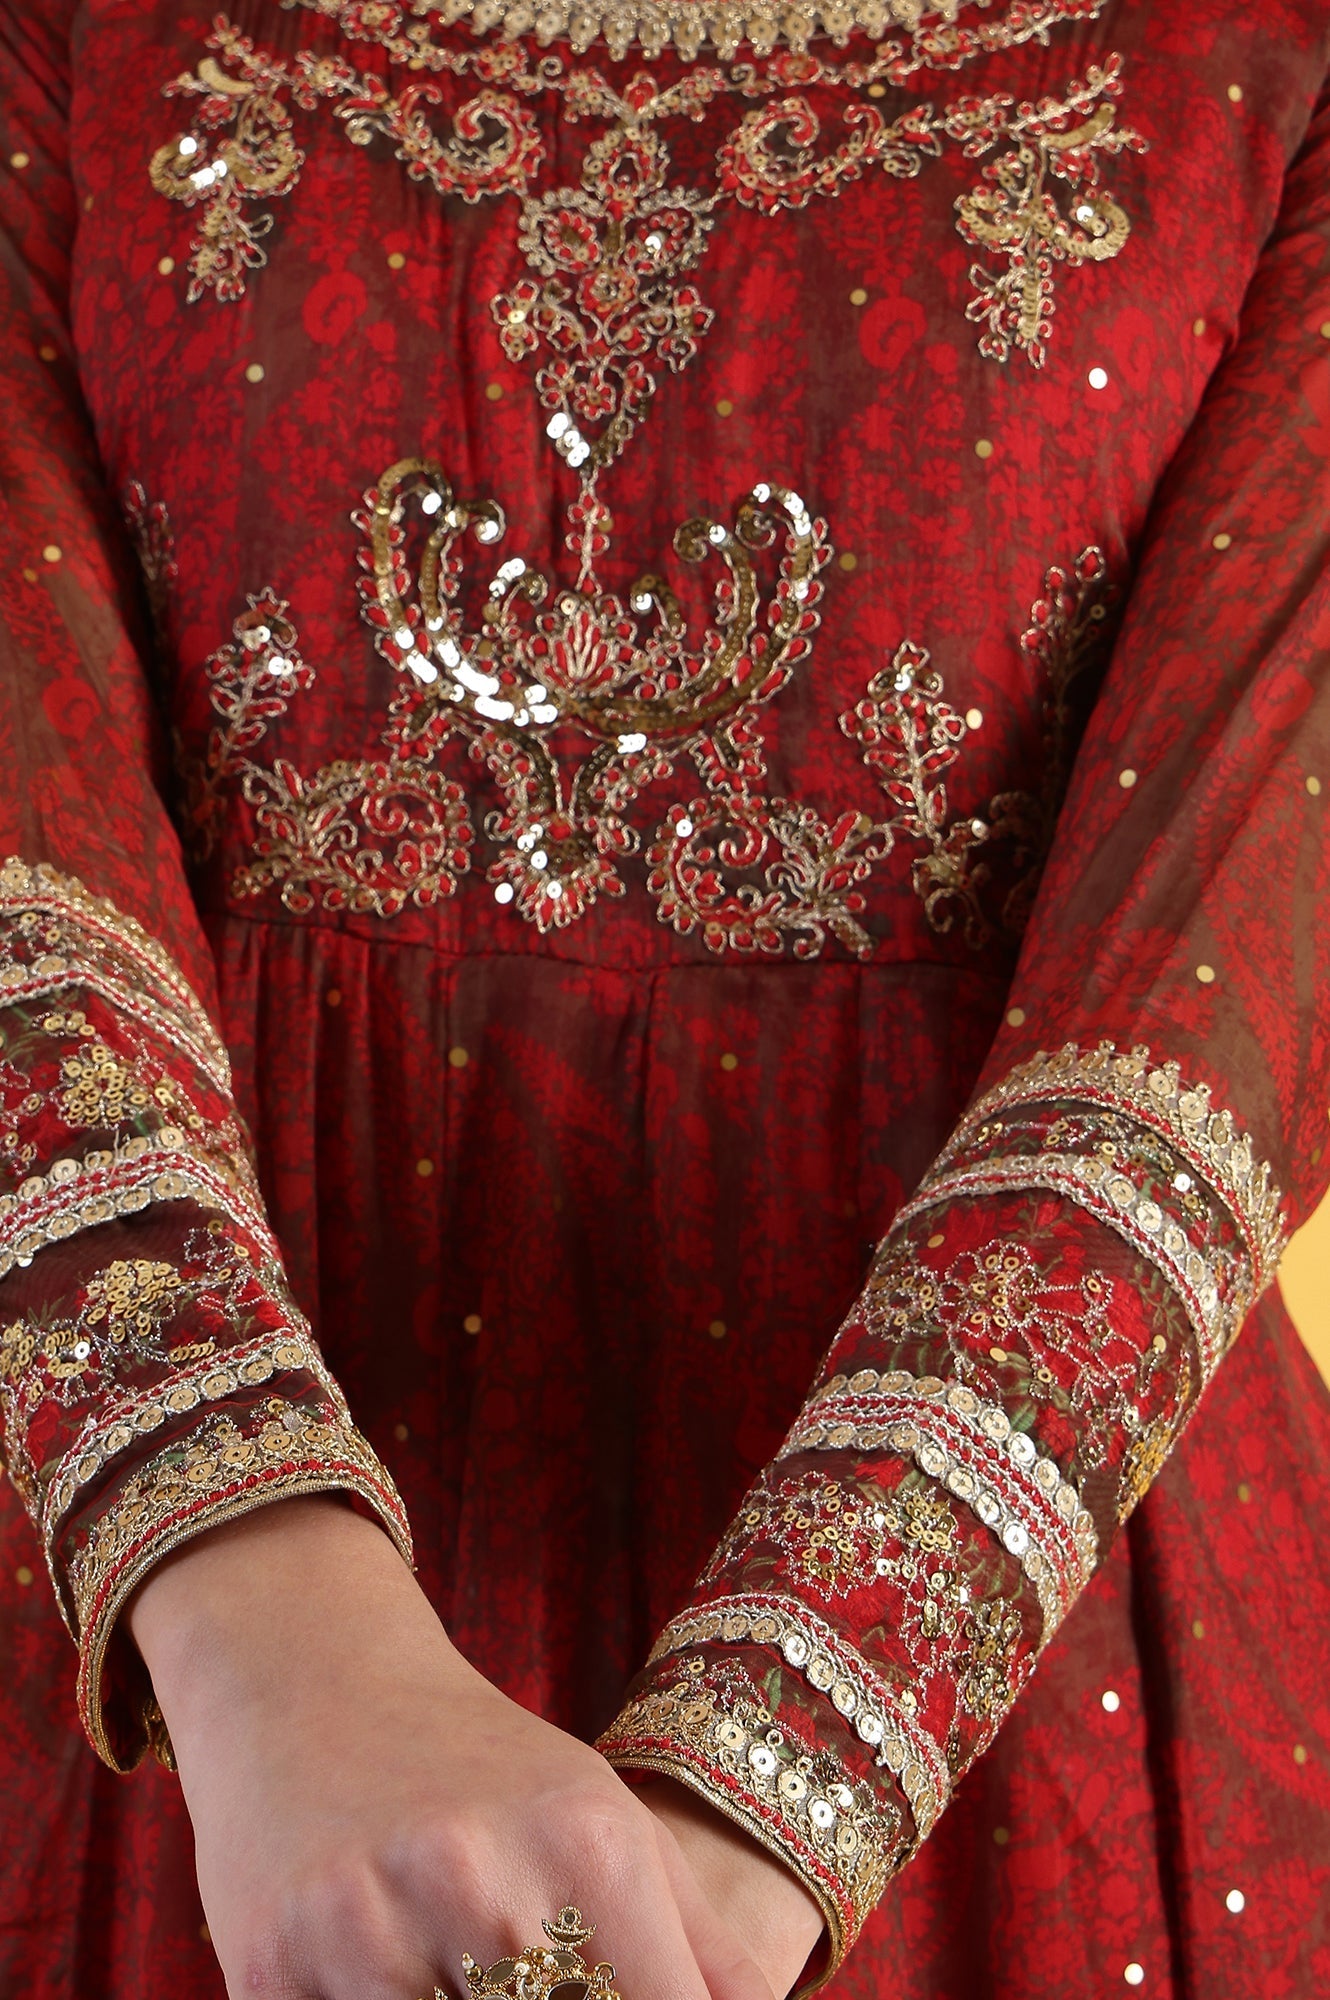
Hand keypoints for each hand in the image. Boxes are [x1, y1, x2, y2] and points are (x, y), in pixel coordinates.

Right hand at [128, 1496, 822, 1999]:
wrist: (308, 1678)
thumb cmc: (480, 1767)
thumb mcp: (606, 1822)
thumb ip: (702, 1947)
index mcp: (585, 1844)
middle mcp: (481, 1880)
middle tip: (524, 1975)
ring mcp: (366, 1928)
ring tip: (457, 1966)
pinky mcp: (268, 1967)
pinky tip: (380, 1973)